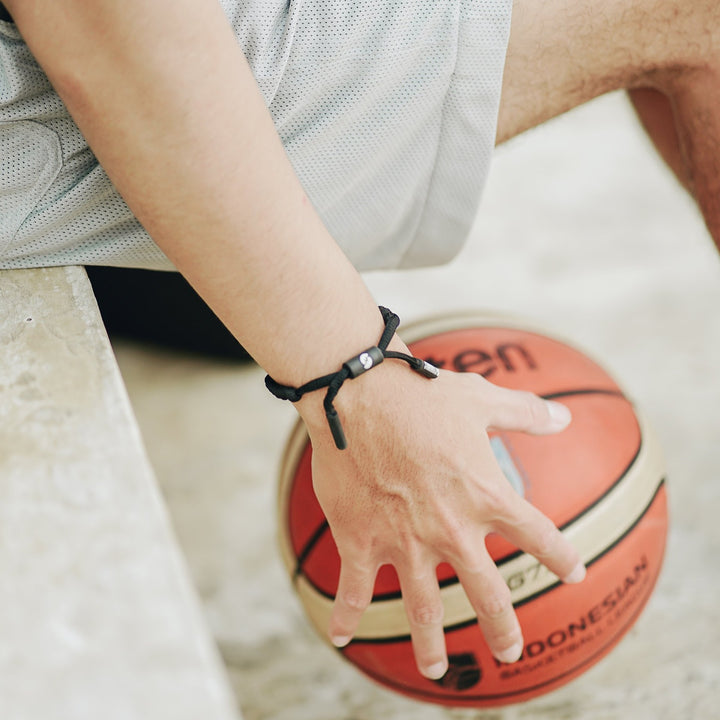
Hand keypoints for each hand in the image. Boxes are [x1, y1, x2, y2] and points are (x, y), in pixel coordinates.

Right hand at [300, 362, 584, 679]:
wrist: (359, 395)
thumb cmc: (422, 395)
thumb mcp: (481, 398)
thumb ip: (525, 412)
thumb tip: (565, 417)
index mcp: (486, 494)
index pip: (537, 535)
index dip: (559, 556)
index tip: (573, 572)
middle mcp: (451, 528)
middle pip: (486, 593)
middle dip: (502, 626)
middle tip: (510, 650)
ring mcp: (405, 541)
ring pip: (423, 609)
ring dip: (430, 644)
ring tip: (437, 671)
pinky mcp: (362, 540)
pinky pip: (355, 589)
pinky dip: (348, 616)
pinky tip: (343, 637)